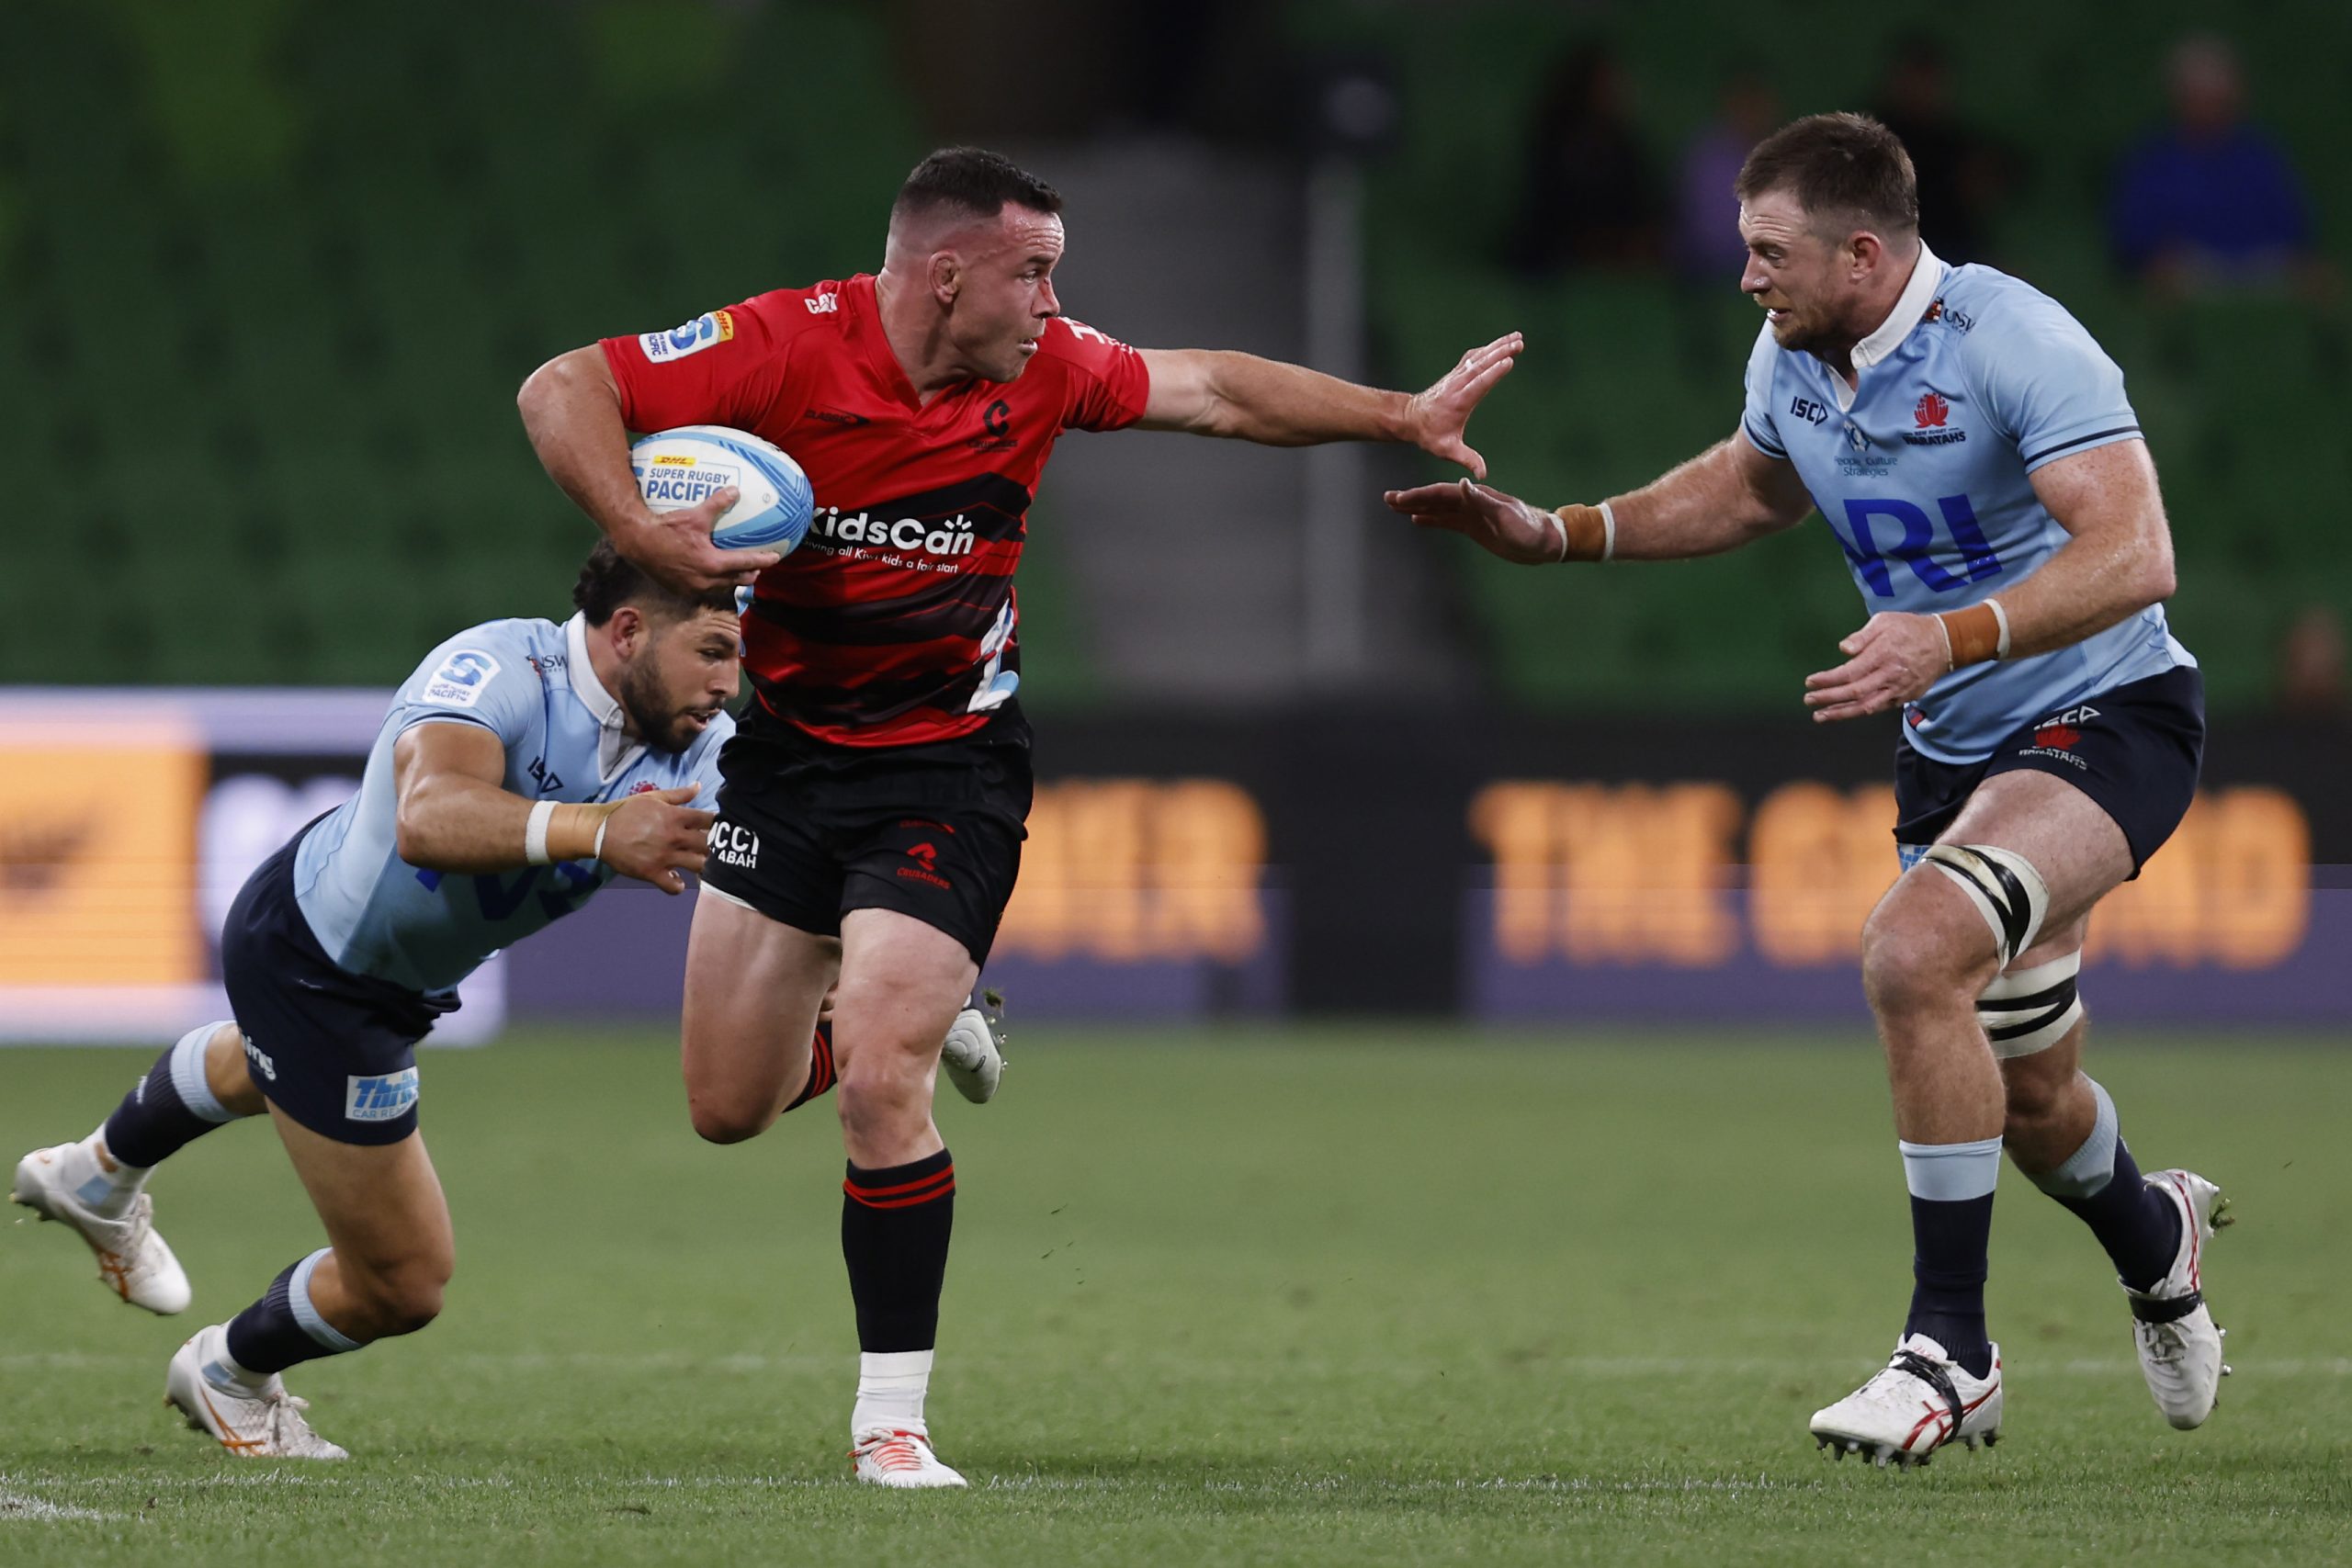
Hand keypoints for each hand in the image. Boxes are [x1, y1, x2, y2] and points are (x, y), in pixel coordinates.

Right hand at [594, 784, 717, 894]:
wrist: (599, 830)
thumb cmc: (626, 812)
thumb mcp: (653, 797)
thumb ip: (679, 794)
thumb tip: (699, 786)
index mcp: (675, 816)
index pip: (709, 820)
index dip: (717, 824)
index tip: (715, 828)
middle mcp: (673, 836)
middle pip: (709, 845)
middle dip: (712, 846)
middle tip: (707, 848)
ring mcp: (664, 856)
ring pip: (698, 866)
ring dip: (700, 866)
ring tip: (694, 863)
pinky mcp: (652, 872)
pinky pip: (674, 887)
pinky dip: (678, 886)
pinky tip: (675, 879)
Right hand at [616, 489, 781, 594]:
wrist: (636, 542)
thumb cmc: (666, 528)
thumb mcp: (694, 515)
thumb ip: (717, 504)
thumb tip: (735, 491)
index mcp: (712, 564)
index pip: (746, 563)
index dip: (763, 560)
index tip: (776, 557)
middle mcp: (705, 581)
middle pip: (737, 580)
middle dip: (750, 574)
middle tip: (757, 566)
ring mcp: (692, 589)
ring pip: (721, 587)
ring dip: (732, 580)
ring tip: (737, 571)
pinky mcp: (680, 590)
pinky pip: (704, 589)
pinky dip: (713, 583)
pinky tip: (712, 576)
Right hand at [1383, 477, 1561, 564]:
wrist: (1545, 542)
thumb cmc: (1529, 528)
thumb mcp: (1506, 515)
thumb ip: (1483, 500)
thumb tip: (1461, 483)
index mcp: (1477, 497)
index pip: (1442, 493)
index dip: (1420, 495)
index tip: (1400, 498)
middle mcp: (1471, 502)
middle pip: (1436, 498)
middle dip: (1411, 498)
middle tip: (1387, 499)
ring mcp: (1472, 514)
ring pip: (1438, 509)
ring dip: (1417, 507)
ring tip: (1395, 507)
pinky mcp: (1474, 527)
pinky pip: (1447, 521)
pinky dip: (1431, 520)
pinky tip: (1417, 520)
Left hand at [1404, 332, 1522, 478]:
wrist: (1410, 419)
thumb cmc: (1429, 436)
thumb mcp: (1447, 450)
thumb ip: (1466, 459)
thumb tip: (1482, 474)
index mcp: (1459, 401)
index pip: (1479, 383)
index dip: (1493, 372)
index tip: (1509, 361)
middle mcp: (1458, 385)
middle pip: (1481, 364)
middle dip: (1500, 352)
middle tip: (1519, 342)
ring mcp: (1457, 376)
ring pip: (1479, 357)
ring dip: (1497, 346)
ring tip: (1517, 337)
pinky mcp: (1456, 373)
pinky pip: (1473, 357)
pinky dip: (1487, 349)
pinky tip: (1499, 343)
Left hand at [1803, 612, 1949, 722]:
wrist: (1944, 643)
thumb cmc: (1910, 629)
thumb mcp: (1885, 621)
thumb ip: (1862, 636)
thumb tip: (1843, 649)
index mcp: (1883, 654)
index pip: (1849, 672)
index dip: (1828, 680)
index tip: (1810, 682)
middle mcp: (1890, 675)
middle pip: (1855, 692)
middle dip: (1828, 698)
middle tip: (1808, 700)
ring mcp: (1899, 689)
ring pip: (1866, 706)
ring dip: (1841, 713)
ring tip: (1820, 716)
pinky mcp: (1905, 697)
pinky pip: (1878, 708)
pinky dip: (1859, 712)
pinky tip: (1843, 712)